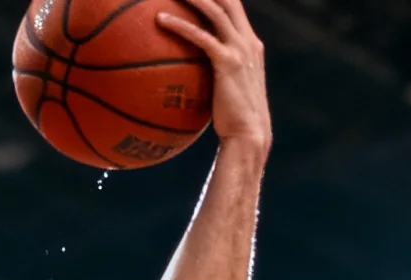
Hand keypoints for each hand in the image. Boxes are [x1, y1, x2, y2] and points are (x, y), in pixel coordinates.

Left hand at [158, 0, 271, 151]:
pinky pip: (202, 37)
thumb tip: (188, 72)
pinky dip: (180, 25)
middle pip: (229, 0)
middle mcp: (248, 41)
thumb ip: (216, 72)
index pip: (234, 7)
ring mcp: (241, 50)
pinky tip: (160, 19)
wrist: (249, 135)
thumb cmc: (234, 119)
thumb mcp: (228, 88)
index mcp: (250, 44)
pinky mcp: (229, 62)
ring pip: (216, 11)